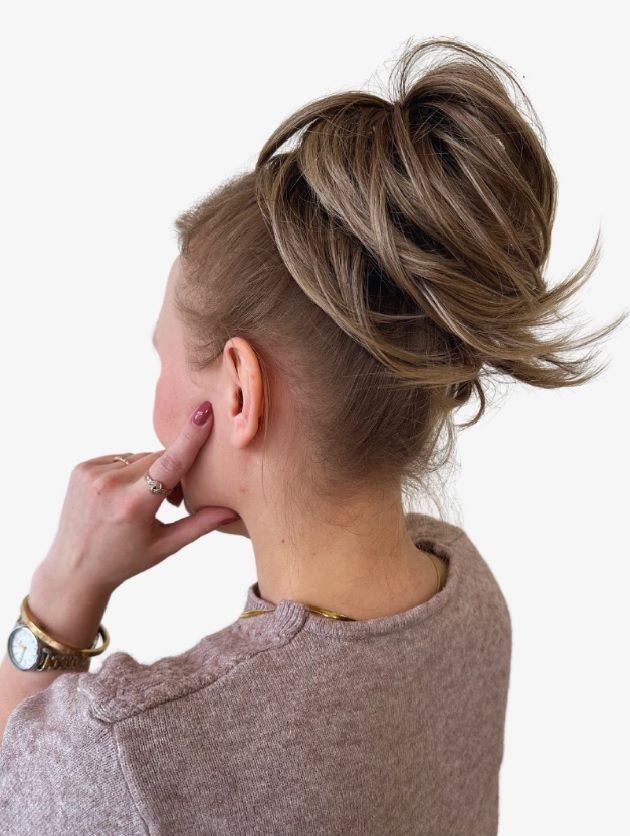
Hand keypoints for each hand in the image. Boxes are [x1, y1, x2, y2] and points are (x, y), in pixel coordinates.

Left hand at [35, 400, 239, 596]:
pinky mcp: (82, 468)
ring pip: (140, 456)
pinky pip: (120, 458)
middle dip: (171, 471)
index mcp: (134, 506)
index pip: (170, 464)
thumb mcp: (165, 546)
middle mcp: (111, 485)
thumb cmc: (125, 560)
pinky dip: (128, 470)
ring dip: (150, 470)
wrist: (74, 568)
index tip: (203, 412)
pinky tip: (123, 494)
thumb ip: (200, 525)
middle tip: (172, 501)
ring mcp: (92, 474)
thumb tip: (233, 511)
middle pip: (158, 458)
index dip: (190, 437)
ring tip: (145, 500)